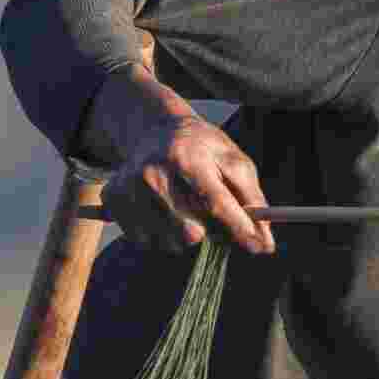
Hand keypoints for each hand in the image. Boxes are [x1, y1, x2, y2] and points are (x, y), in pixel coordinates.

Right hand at [91, 73, 277, 257]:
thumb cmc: (202, 149)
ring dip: (185, 235)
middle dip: (209, 233)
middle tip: (211, 216)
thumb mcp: (233, 161)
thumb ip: (252, 199)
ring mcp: (129, 189)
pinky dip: (161, 234)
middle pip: (190, 233)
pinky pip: (146, 241)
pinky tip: (163, 210)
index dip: (240, 230)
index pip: (215, 202)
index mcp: (185, 156)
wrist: (153, 130)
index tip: (261, 248)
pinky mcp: (113, 201)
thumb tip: (265, 242)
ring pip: (169, 243)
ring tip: (184, 208)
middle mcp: (153, 173)